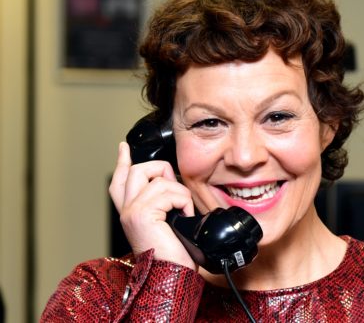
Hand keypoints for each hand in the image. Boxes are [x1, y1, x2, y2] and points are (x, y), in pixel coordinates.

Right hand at [109, 142, 196, 269]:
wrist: (173, 276)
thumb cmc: (175, 254)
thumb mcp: (167, 223)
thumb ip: (161, 203)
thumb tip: (171, 182)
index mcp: (130, 213)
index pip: (120, 181)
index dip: (122, 161)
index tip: (123, 147)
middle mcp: (126, 211)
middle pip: (137, 170)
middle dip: (161, 170)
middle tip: (175, 187)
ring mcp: (131, 211)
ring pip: (157, 178)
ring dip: (179, 192)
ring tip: (183, 210)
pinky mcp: (141, 214)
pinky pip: (168, 191)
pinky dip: (183, 200)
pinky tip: (184, 215)